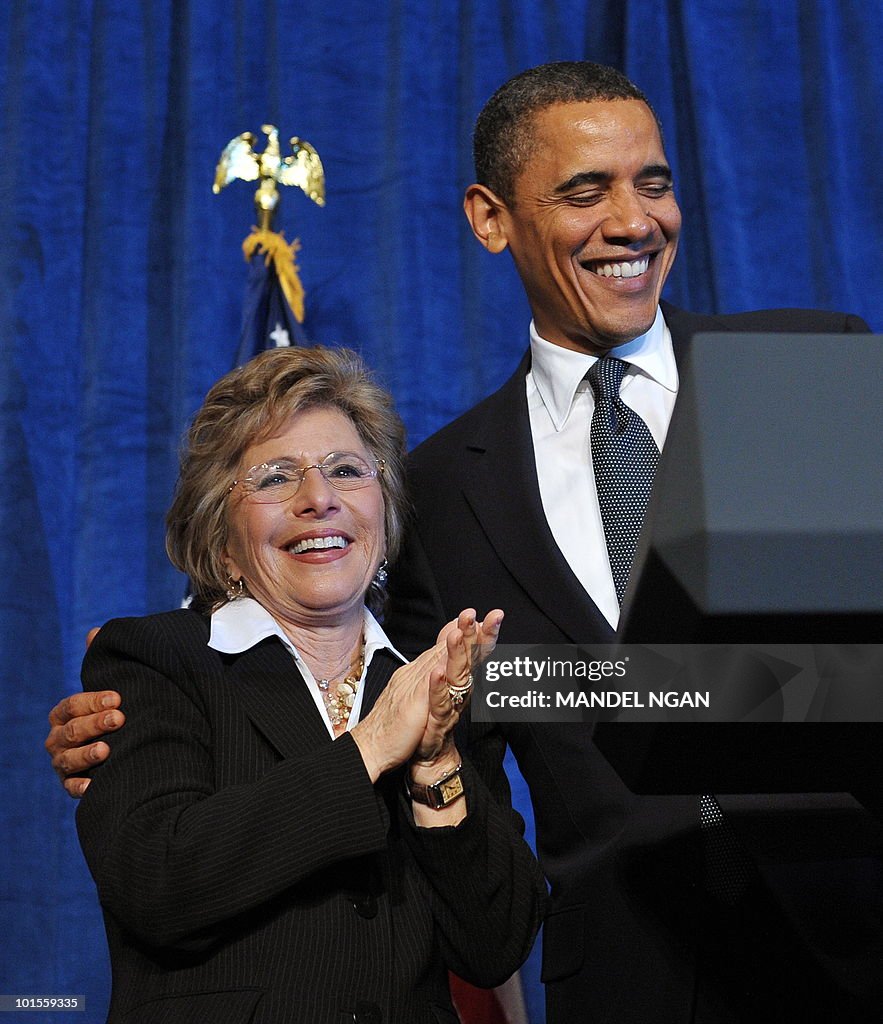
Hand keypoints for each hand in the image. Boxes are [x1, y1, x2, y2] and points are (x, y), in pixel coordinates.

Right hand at [45, 624, 122, 796]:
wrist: (124, 747)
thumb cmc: (114, 713)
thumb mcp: (110, 690)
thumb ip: (100, 664)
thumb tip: (95, 632)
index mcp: (64, 714)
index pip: (72, 706)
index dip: (92, 701)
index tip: (117, 698)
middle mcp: (59, 740)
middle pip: (70, 731)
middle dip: (93, 723)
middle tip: (119, 718)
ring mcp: (64, 764)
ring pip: (67, 760)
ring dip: (85, 755)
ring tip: (106, 749)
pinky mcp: (73, 786)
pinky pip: (71, 789)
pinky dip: (80, 788)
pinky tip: (92, 786)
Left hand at [412, 608, 502, 769]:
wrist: (429, 753)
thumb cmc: (438, 714)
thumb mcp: (446, 678)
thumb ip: (452, 652)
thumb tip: (458, 626)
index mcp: (462, 678)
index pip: (476, 650)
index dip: (485, 632)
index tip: (495, 614)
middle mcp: (460, 690)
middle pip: (470, 659)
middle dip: (475, 637)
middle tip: (479, 617)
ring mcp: (450, 704)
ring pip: (456, 677)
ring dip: (457, 655)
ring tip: (458, 636)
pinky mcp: (437, 721)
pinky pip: (439, 702)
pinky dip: (438, 686)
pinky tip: (438, 671)